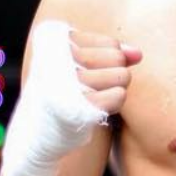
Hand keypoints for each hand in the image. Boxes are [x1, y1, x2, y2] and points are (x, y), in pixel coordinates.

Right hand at [1, 21, 142, 175]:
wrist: (38, 136)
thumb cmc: (63, 94)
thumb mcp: (81, 66)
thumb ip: (111, 54)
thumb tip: (138, 53)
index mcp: (51, 40)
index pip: (109, 43)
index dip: (112, 61)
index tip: (94, 73)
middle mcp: (55, 58)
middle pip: (117, 58)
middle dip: (116, 73)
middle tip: (96, 86)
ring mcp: (64, 82)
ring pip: (122, 76)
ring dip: (116, 89)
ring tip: (94, 96)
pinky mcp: (74, 106)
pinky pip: (118, 96)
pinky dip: (114, 105)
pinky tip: (96, 109)